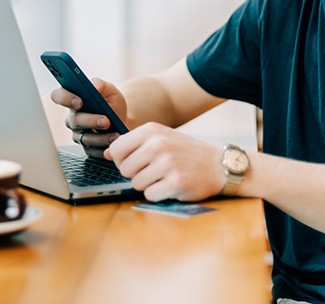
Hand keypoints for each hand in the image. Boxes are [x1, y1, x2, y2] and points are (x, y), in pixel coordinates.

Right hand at [50, 78, 126, 157]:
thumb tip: (93, 86)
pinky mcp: (87, 147)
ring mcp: (78, 134)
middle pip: (74, 121)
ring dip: (101, 138)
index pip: (58, 96)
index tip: (80, 101)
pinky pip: (92, 151)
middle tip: (106, 121)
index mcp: (72, 99)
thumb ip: (99, 84)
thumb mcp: (109, 88)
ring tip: (115, 135)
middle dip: (91, 121)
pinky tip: (113, 145)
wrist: (123, 117)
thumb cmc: (112, 101)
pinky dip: (104, 149)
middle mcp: (72, 118)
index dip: (65, 98)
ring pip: (85, 138)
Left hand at [105, 123, 225, 201]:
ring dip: (148, 185)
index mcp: (151, 130)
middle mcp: (157, 144)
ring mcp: (166, 163)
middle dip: (135, 174)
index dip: (121, 160)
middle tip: (155, 171)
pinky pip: (150, 195)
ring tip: (165, 176)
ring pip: (136, 183)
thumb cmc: (186, 152)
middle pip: (124, 168)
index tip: (135, 162)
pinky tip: (172, 185)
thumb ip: (134, 143)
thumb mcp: (161, 137)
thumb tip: (106, 153)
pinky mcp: (175, 182)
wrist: (218, 165)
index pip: (115, 148)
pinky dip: (159, 194)